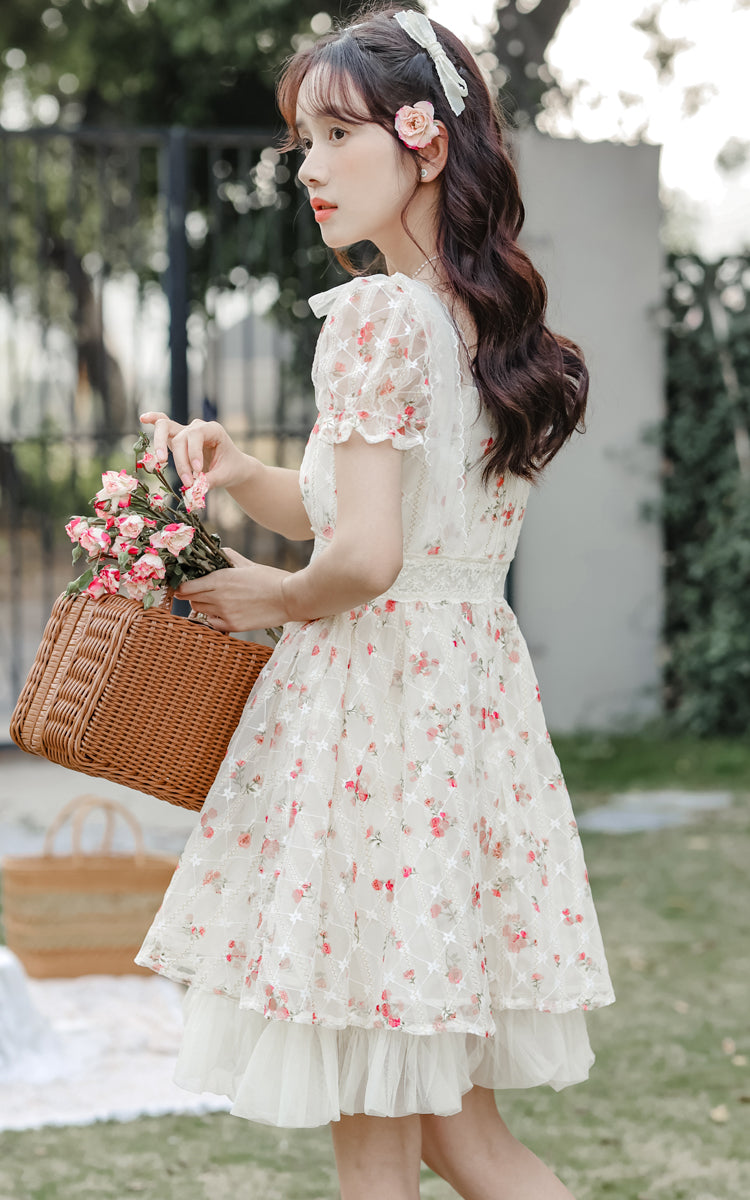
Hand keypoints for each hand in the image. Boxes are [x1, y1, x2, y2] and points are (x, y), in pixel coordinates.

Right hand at [139, 412, 251, 489]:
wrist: (232, 466)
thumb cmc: (230, 468)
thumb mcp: (225, 476)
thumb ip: (210, 481)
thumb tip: (193, 490)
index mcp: (213, 430)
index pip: (196, 436)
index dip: (193, 453)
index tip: (197, 473)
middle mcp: (197, 427)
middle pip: (181, 437)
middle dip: (181, 461)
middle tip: (187, 481)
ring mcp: (185, 430)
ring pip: (166, 427)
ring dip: (160, 444)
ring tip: (161, 461)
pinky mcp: (177, 438)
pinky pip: (162, 424)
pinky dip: (152, 420)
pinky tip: (143, 418)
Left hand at [176, 548, 290, 631]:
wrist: (290, 598)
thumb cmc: (271, 579)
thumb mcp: (248, 564)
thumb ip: (228, 557)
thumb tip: (217, 551)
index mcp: (220, 579)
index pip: (186, 586)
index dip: (181, 586)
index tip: (181, 585)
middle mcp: (218, 597)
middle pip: (190, 599)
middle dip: (191, 594)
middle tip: (199, 591)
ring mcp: (225, 613)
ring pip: (200, 611)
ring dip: (202, 605)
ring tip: (215, 600)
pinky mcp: (233, 626)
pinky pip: (212, 623)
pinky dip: (213, 618)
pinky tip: (224, 611)